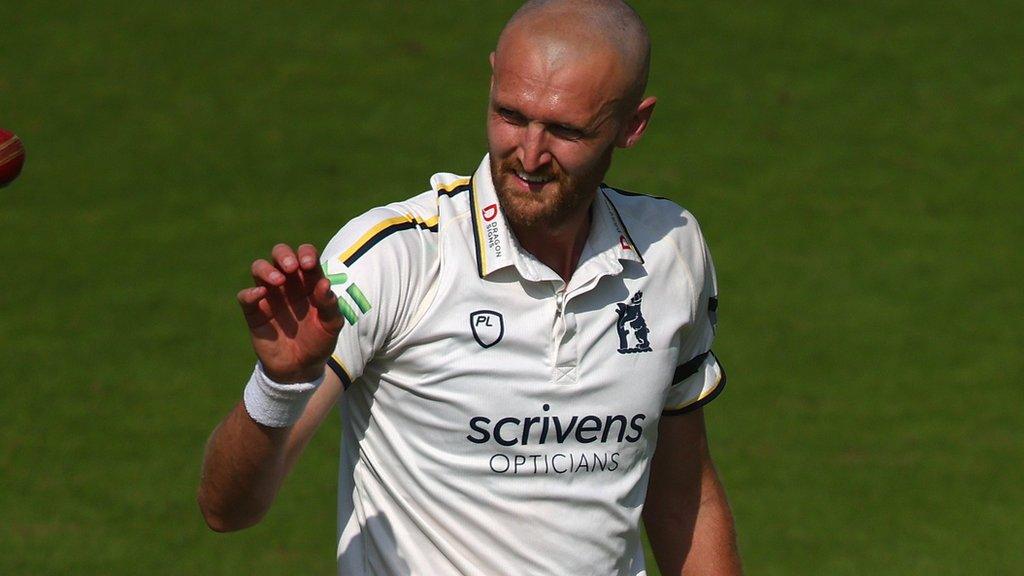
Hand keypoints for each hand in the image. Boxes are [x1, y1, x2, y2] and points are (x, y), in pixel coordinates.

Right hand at [238, 243, 343, 382]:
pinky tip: (261, 295)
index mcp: (309, 282)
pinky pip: (246, 296)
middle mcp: (288, 284)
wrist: (301, 368)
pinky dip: (250, 292)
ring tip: (279, 281)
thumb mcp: (331, 325)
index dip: (306, 254)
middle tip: (291, 268)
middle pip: (279, 254)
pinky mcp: (255, 312)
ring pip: (259, 268)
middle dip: (283, 255)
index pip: (306, 256)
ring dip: (266, 269)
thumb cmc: (319, 342)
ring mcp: (270, 296)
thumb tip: (324, 283)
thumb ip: (329, 304)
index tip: (309, 265)